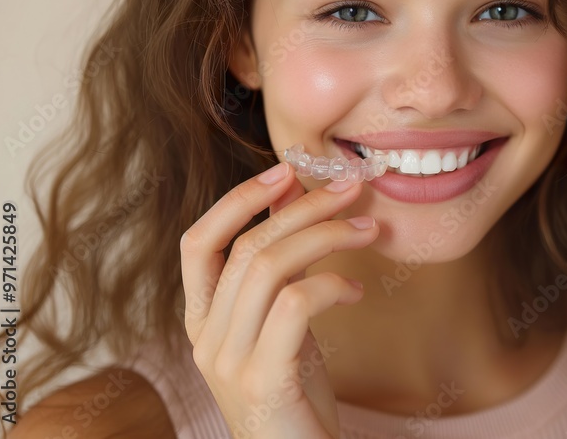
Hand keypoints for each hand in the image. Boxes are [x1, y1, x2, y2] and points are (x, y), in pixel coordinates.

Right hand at [180, 162, 377, 437]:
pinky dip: (330, 285)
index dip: (237, 200)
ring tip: (369, 230)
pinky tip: (356, 291)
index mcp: (202, 321)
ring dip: (325, 236)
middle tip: (350, 188)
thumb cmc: (293, 394)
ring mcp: (229, 362)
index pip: (197, 243)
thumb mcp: (280, 325)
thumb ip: (279, 269)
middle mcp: (205, 339)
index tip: (285, 172)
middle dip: (303, 208)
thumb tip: (294, 198)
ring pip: (267, 268)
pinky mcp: (263, 381)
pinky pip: (293, 306)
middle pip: (246, 247)